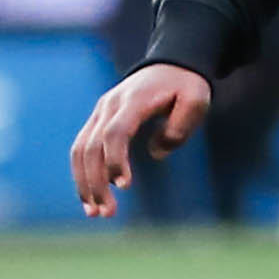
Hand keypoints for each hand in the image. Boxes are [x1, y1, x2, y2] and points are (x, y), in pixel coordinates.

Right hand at [70, 64, 212, 215]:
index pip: (115, 133)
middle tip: (106, 213)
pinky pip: (83, 150)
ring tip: (95, 213)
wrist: (170, 65)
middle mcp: (108, 107)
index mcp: (132, 101)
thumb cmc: (186, 85)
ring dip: (84, 183)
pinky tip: (92, 197)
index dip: (115, 160)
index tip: (123, 186)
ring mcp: (99, 114)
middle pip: (91, 148)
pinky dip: (84, 173)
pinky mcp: (98, 122)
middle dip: (95, 182)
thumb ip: (180, 126)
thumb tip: (155, 152)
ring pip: (81, 151)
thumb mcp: (197, 100)